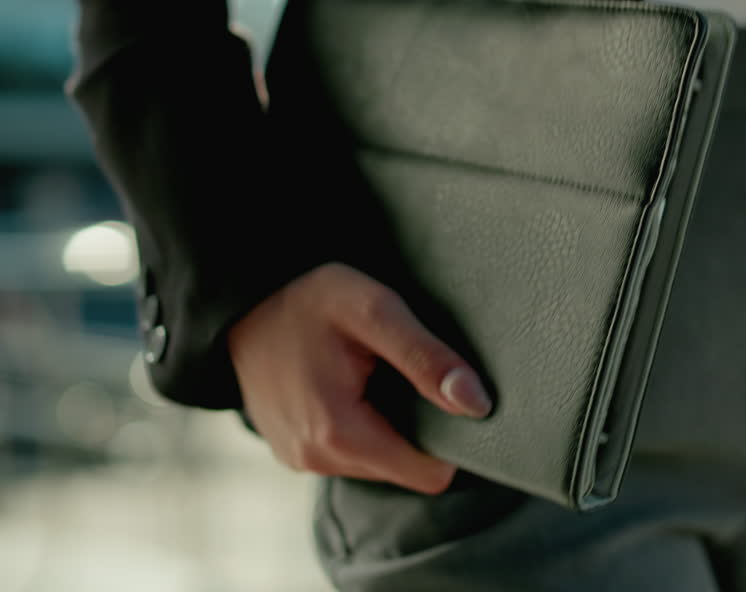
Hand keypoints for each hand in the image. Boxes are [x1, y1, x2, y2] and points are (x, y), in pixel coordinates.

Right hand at [228, 263, 491, 494]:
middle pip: (406, 467)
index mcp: (338, 432)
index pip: (429, 473)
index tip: (444, 391)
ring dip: (390, 424)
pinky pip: (351, 452)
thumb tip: (477, 403)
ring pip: (380, 461)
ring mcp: (300, 459)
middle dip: (418, 426)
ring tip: (374, 374)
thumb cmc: (309, 298)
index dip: (450, 434)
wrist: (241, 299)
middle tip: (405, 372)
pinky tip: (352, 384)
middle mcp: (315, 459)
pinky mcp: (293, 451)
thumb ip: (426, 357)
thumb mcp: (375, 310)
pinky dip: (364, 424)